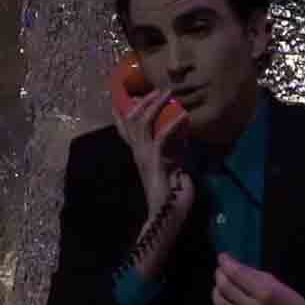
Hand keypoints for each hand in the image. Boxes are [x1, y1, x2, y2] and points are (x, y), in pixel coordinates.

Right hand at [112, 87, 194, 216]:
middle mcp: (139, 153)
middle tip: (157, 88)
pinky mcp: (156, 163)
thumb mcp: (175, 165)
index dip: (122, 112)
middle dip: (143, 101)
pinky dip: (171, 126)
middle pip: (131, 120)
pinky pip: (160, 139)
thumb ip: (175, 148)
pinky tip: (182, 116)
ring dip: (155, 105)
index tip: (126, 94)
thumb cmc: (173, 194)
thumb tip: (182, 130)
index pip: (126, 130)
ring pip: (142, 123)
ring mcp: (145, 157)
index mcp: (140, 154)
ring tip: (167, 93)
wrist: (168, 216)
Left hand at [212, 252, 304, 304]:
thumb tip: (233, 265)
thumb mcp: (276, 283)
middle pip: (226, 288)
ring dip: (216, 291)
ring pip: (221, 304)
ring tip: (219, 285)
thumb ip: (253, 275)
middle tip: (220, 270)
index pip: (237, 274)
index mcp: (265, 292)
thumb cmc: (292, 302)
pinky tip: (225, 302)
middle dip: (220, 275)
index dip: (226, 263)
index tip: (222, 257)